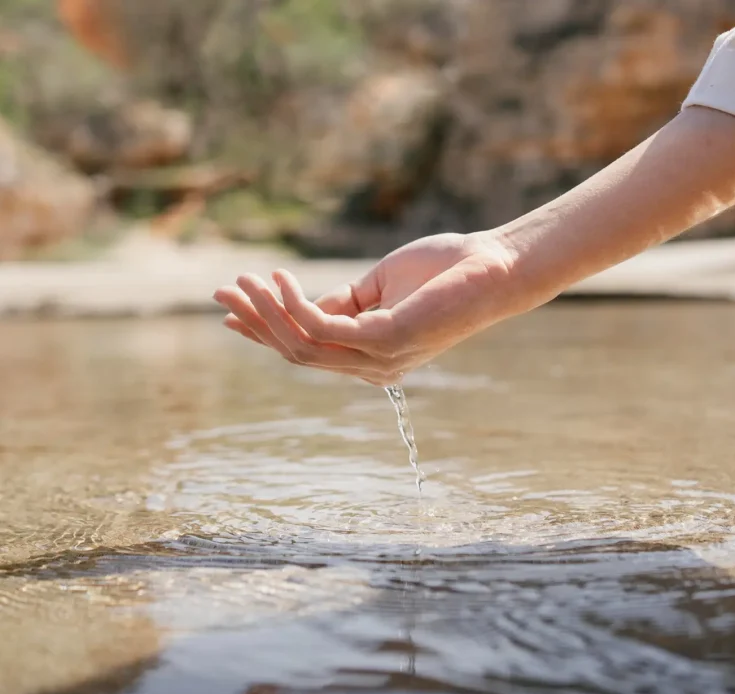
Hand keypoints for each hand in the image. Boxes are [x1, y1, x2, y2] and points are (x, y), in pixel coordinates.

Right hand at [213, 231, 516, 385]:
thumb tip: (299, 304)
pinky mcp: (386, 341)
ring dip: (265, 312)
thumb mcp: (377, 287)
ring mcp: (378, 359)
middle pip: (295, 352)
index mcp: (369, 356)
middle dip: (255, 322)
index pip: (307, 350)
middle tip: (221, 292)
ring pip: (302, 345)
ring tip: (242, 280)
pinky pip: (322, 328)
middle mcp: (371, 367)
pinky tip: (279, 279)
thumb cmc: (443, 272)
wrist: (494, 266)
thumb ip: (340, 302)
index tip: (231, 312)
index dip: (265, 331)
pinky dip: (294, 304)